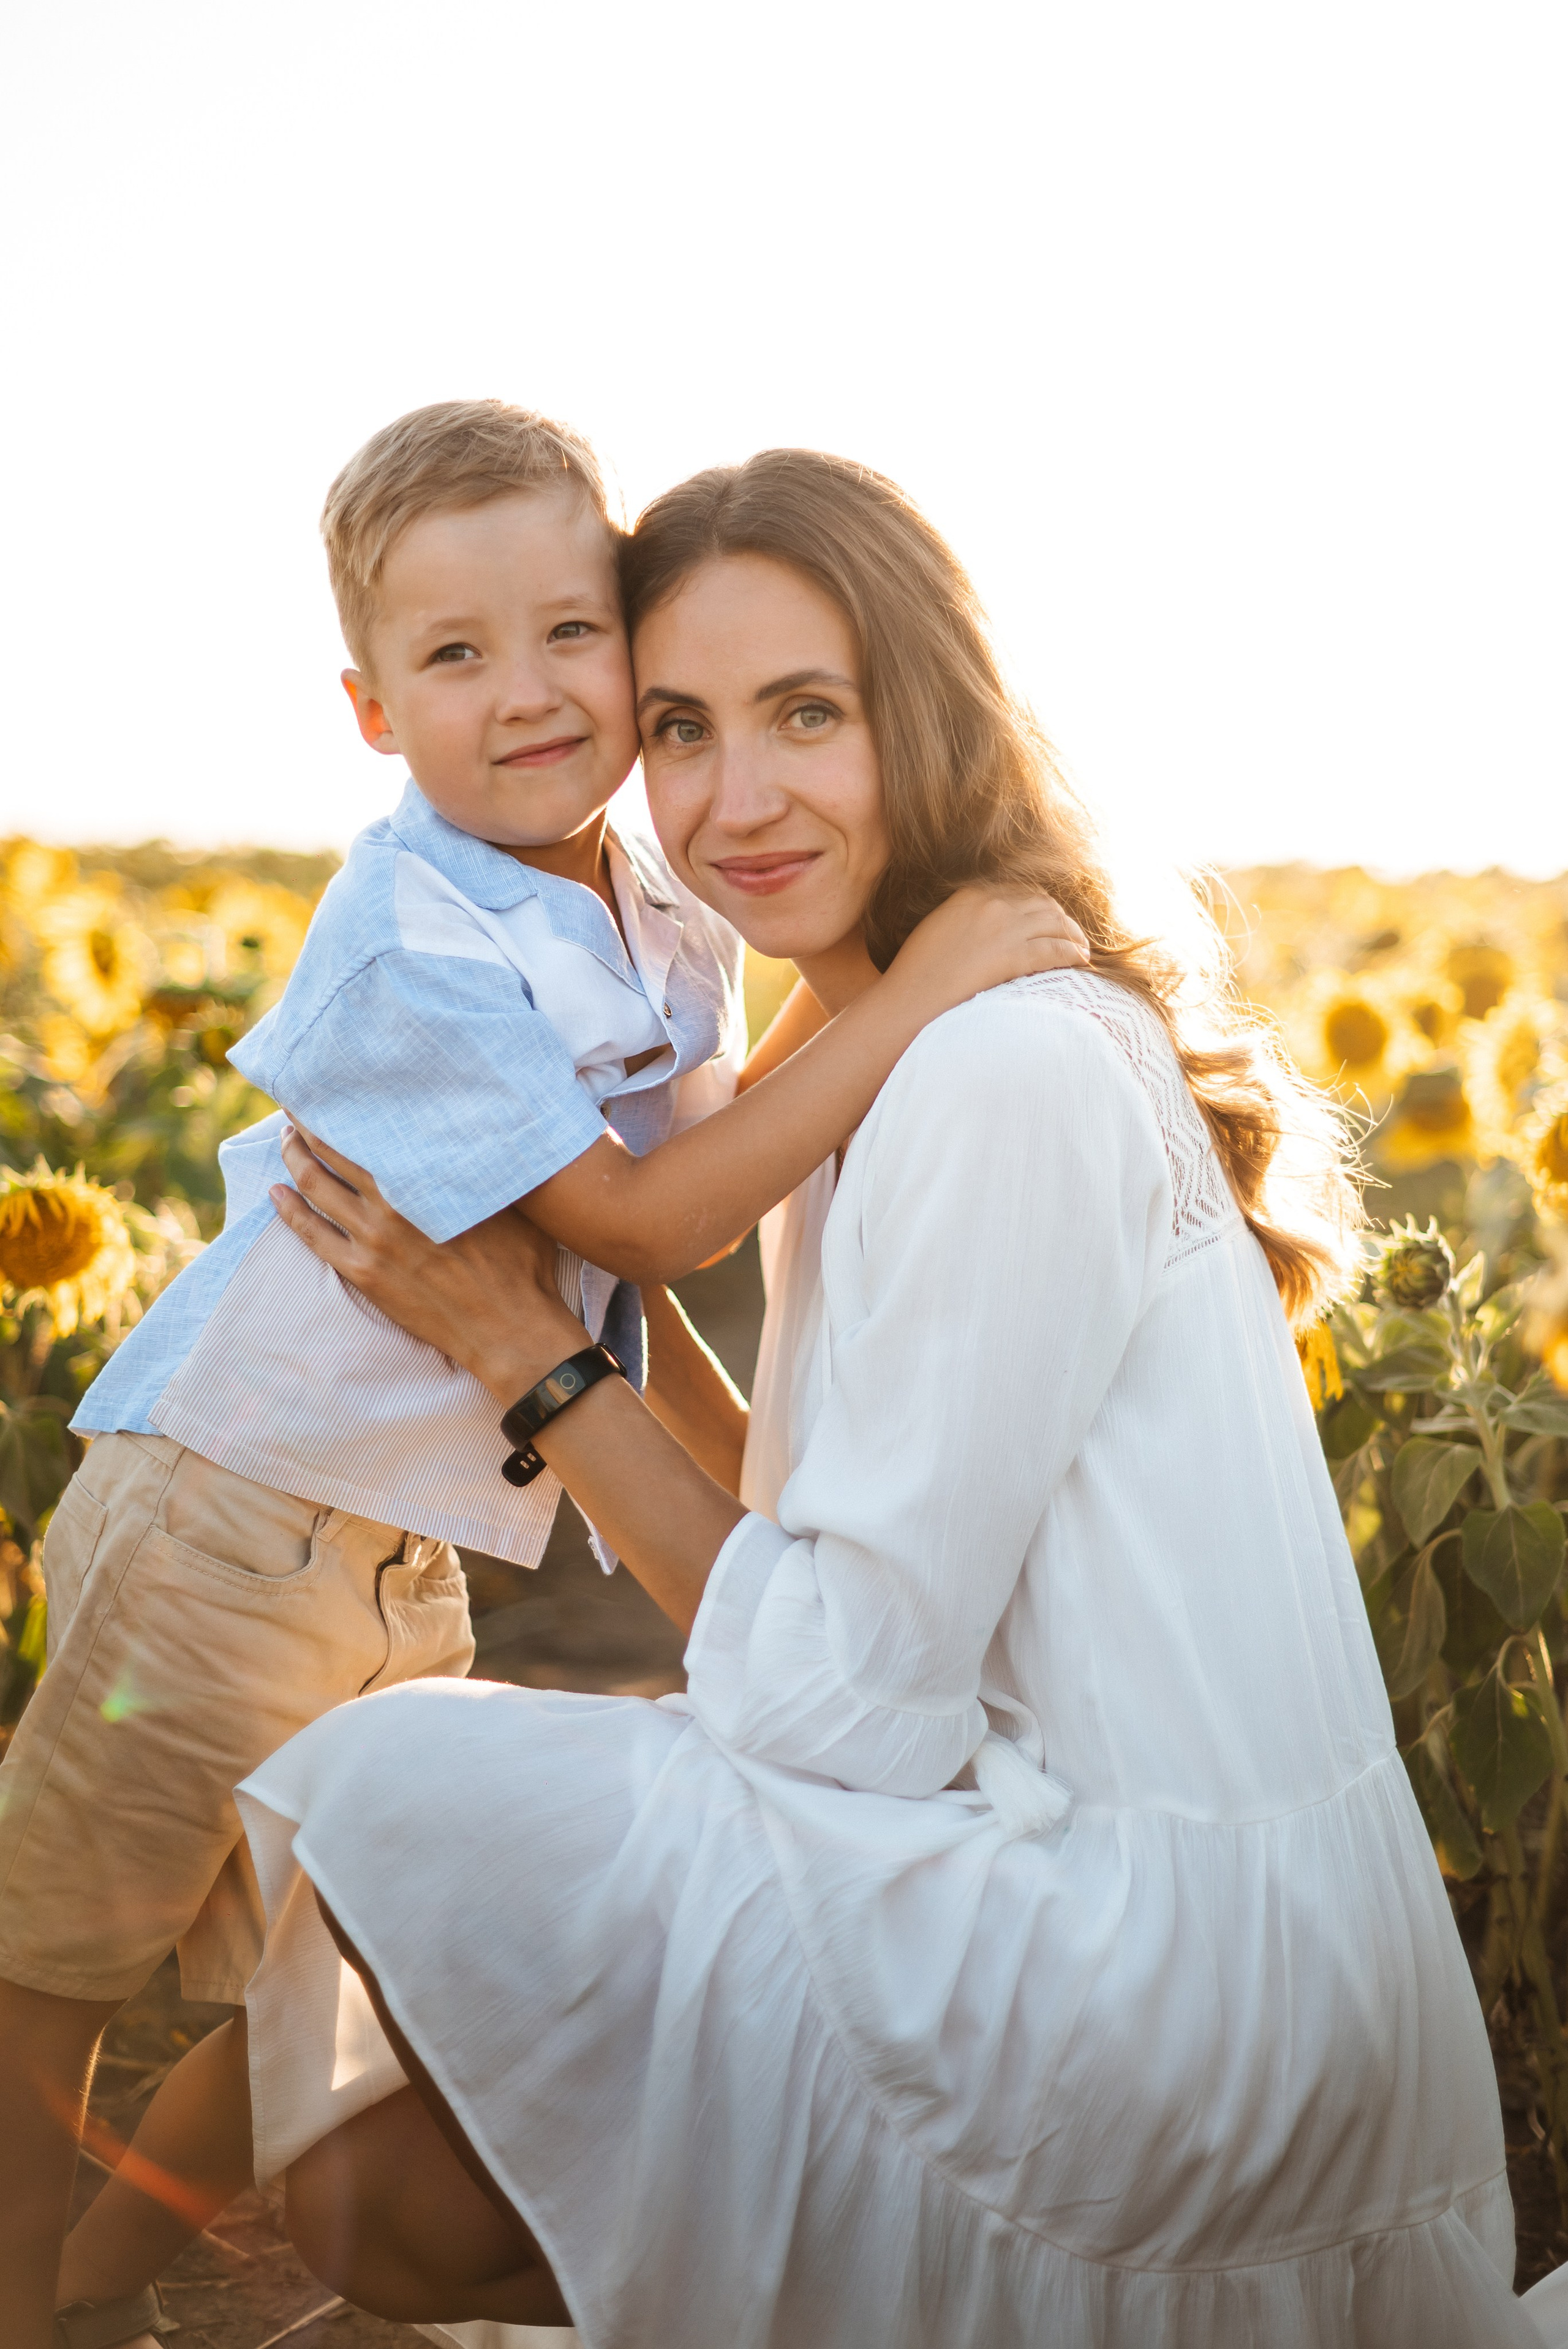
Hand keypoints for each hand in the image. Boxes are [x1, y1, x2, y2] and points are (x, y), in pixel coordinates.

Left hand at [271, 1124, 583, 1401]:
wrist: (508, 1328)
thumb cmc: (518, 1262)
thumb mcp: (511, 1199)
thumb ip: (478, 1165)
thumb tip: (472, 1126)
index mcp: (422, 1180)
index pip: (367, 1130)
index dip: (342, 1106)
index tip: (329, 1086)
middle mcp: (388, 1204)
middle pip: (331, 1152)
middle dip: (308, 1125)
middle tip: (295, 1104)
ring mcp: (370, 1240)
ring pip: (315, 1187)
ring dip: (295, 1159)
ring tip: (287, 1140)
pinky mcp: (362, 1274)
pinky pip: (311, 1235)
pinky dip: (289, 1210)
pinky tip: (276, 1192)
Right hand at [887, 883, 1089, 1011]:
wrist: (909, 998)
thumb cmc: (917, 974)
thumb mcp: (937, 930)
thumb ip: (964, 920)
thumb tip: (985, 932)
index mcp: (970, 894)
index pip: (1018, 891)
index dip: (1038, 906)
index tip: (1045, 921)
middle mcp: (991, 904)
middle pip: (1042, 903)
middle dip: (1060, 919)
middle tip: (1070, 936)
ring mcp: (1004, 928)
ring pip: (1055, 923)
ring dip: (1073, 936)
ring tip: (1080, 949)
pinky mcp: (1013, 955)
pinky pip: (1056, 949)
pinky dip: (1073, 954)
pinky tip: (1081, 962)